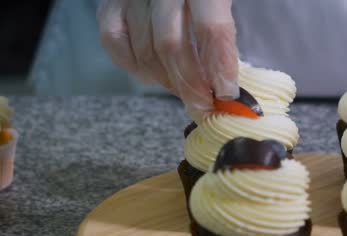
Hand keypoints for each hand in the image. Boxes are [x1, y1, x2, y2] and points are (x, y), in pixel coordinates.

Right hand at [97, 0, 238, 115]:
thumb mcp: (221, 4)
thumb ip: (223, 37)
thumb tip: (227, 88)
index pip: (211, 28)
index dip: (218, 67)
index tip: (225, 94)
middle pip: (171, 44)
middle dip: (189, 83)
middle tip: (202, 103)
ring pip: (144, 49)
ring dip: (165, 80)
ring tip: (182, 89)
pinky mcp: (108, 4)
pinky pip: (114, 43)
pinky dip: (135, 67)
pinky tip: (153, 76)